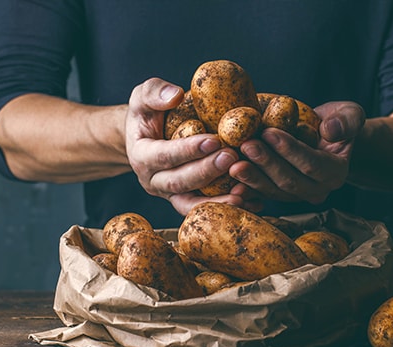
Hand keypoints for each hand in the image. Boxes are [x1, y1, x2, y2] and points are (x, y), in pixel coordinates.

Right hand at [125, 78, 257, 214]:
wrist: (147, 138)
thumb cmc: (149, 113)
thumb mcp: (143, 97)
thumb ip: (155, 92)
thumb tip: (175, 95)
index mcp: (141, 156)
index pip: (164, 155)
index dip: (188, 150)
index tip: (214, 140)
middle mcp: (153, 181)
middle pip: (179, 182)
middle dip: (207, 171)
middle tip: (232, 157)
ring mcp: (169, 195)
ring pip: (191, 204)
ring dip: (218, 201)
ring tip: (244, 191)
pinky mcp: (186, 201)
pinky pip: (204, 209)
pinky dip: (226, 207)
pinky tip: (251, 201)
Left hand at [229, 101, 364, 203]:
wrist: (324, 138)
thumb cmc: (336, 122)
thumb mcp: (349, 114)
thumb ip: (346, 121)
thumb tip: (329, 130)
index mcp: (335, 173)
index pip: (312, 164)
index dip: (290, 150)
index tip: (269, 132)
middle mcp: (317, 190)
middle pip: (289, 181)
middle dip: (266, 163)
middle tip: (245, 145)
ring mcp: (296, 196)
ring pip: (272, 190)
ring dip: (252, 177)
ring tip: (233, 162)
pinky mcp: (278, 195)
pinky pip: (260, 194)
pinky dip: (245, 187)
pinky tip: (228, 178)